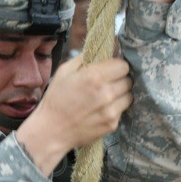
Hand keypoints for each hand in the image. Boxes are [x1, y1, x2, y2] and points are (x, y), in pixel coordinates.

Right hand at [16, 54, 132, 174]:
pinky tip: (102, 108)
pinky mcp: (112, 124)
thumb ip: (85, 58)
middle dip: (119, 78)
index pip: (123, 65)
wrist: (51, 130)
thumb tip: (102, 51)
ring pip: (129, 95)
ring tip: (106, 95)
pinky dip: (115, 107)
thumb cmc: (56, 98)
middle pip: (128, 80)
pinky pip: (122, 110)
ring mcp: (111, 111)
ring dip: (120, 93)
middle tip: (107, 82)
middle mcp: (106, 93)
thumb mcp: (64, 71)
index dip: (116, 65)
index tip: (110, 68)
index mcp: (95, 77)